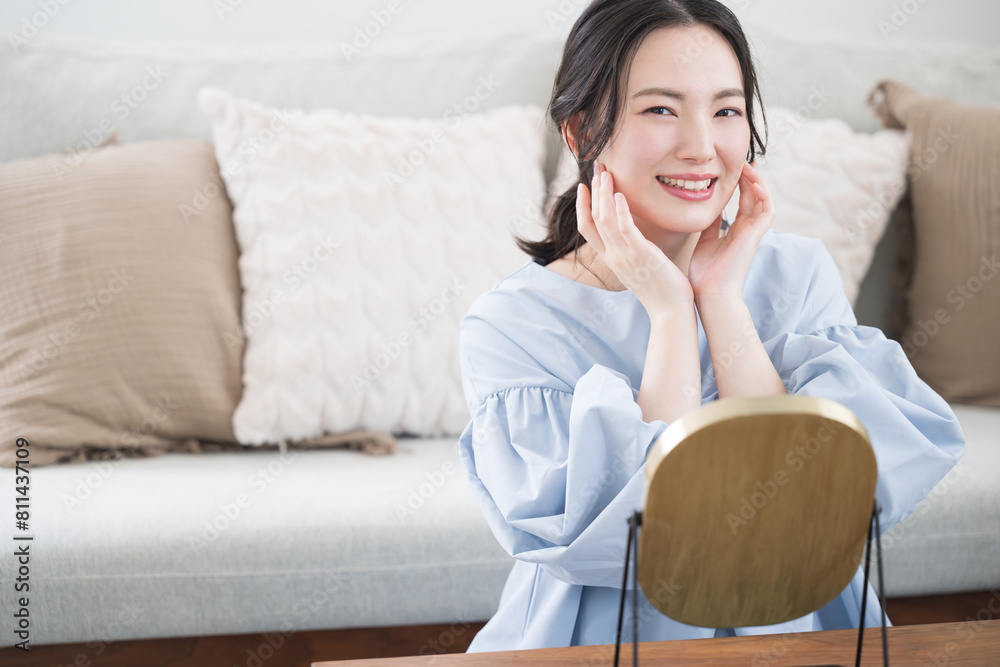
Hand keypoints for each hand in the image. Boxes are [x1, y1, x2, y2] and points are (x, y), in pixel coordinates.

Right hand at [576, 163, 693, 315]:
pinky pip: (626, 230)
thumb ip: (635, 249)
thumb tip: (638, 235)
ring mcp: (625, 256)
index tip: (584, 186)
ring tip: (606, 172)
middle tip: (598, 166)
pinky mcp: (642, 256)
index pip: (587, 229)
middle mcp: (613, 256)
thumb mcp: (641, 267)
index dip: (582, 206)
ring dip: (604, 194)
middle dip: (594, 190)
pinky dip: (621, 211)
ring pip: (605, 220)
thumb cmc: (662, 289)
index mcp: (611, 258)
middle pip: (594, 218)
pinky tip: (621, 194)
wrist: (670, 312)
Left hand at [688, 161, 773, 302]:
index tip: (735, 169)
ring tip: (749, 166)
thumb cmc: (705, 273)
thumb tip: (707, 208)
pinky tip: (754, 183)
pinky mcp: (755, 236)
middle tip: (743, 161)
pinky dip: (763, 196)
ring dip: (758, 182)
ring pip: (764, 201)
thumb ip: (710, 225)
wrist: (709, 293)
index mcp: (736, 231)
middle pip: (755, 197)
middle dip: (750, 178)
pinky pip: (767, 211)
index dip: (741, 184)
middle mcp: (747, 230)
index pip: (744, 202)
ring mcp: (753, 233)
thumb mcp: (704, 241)